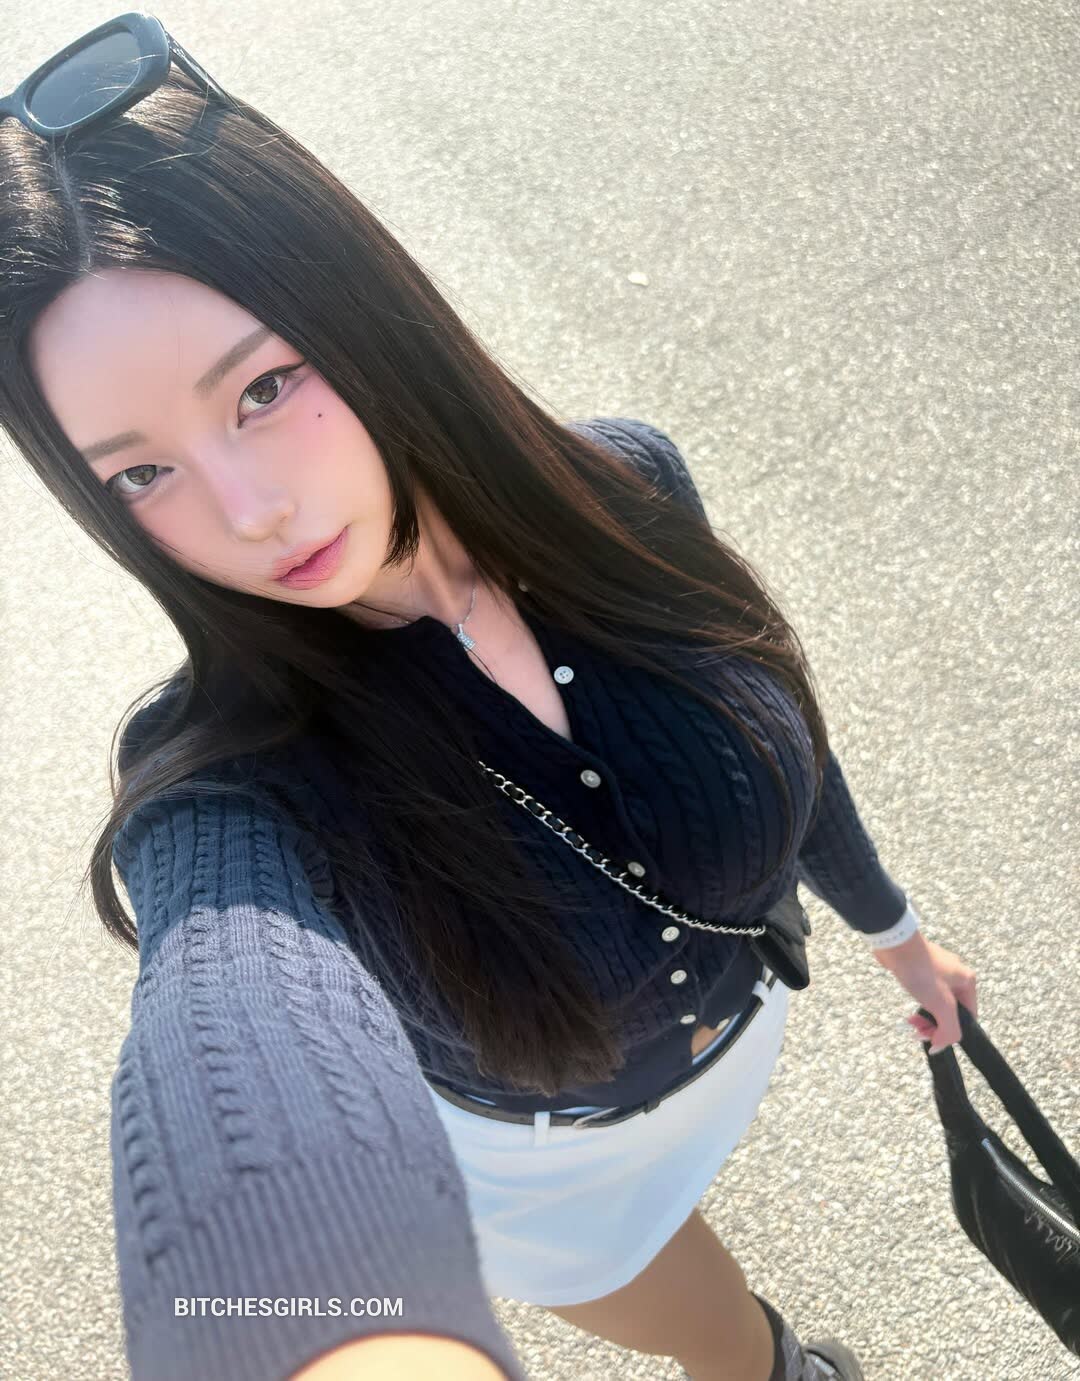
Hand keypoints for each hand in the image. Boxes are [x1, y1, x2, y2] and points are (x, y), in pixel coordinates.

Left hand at [871, 931, 978, 1054]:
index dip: (951, 1032)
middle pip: (950, 1012)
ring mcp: (938, 971)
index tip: (933, 1039)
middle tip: (918, 1032)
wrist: (896, 943)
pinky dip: (917, 1004)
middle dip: (934, 1025)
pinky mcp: (921, 968)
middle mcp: (955, 975)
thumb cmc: (921, 971)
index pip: (968, 1017)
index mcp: (967, 982)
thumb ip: (949, 1030)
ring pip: (935, 1003)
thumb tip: (940, 1046)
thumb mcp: (942, 1005)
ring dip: (924, 1017)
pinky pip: (924, 993)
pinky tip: (908, 1011)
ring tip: (910, 1023)